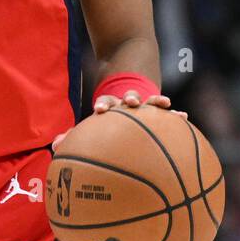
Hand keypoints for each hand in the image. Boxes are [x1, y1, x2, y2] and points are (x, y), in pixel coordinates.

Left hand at [51, 92, 185, 150]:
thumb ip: (75, 137)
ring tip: (163, 103)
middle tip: (130, 101)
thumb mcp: (93, 128)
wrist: (125, 94)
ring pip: (150, 101)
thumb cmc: (106, 123)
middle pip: (128, 97)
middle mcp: (126, 103)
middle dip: (129, 98)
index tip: (100, 110)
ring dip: (154, 101)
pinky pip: (167, 113)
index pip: (105, 103)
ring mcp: (143, 105)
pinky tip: (184, 117)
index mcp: (110, 106)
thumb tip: (55, 146)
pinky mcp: (157, 110)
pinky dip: (174, 115)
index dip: (103, 105)